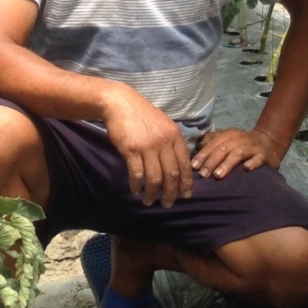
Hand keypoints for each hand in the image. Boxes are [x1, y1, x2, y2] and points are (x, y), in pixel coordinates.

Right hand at [103, 85, 193, 206]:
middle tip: (168, 204)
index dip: (186, 182)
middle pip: (172, 174)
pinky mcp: (131, 149)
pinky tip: (136, 190)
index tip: (185, 195)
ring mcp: (148, 146)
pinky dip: (137, 185)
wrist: (120, 103)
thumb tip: (177, 165)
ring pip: (155, 177)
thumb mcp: (163, 125)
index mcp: (175, 136)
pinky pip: (137, 173)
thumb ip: (171, 143)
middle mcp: (164, 142)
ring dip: (152, 193)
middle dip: (171, 193)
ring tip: (149, 201)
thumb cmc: (142, 115)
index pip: (184, 164)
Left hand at [192, 128, 282, 178]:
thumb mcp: (226, 140)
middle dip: (212, 161)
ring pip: (238, 153)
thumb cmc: (242, 145)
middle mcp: (239, 139)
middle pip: (223, 148)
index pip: (213, 144)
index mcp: (228, 135)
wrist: (268, 142)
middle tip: (204, 175)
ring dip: (227, 164)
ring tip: (218, 175)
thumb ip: (211, 143)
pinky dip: (253, 163)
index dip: (203, 155)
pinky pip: (258, 158)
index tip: (194, 167)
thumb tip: (195, 150)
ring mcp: (252, 146)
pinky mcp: (264, 155)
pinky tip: (247, 168)